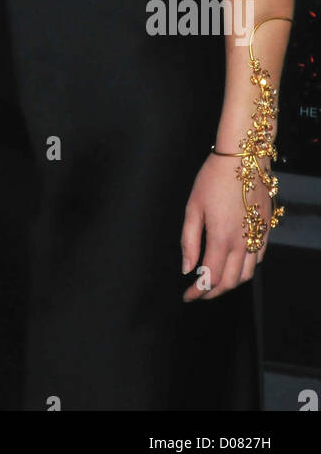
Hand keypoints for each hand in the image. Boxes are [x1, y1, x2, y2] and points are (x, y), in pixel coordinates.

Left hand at [180, 154, 270, 302]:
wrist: (243, 157)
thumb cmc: (214, 178)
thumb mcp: (193, 206)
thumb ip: (189, 241)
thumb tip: (187, 268)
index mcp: (222, 239)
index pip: (210, 278)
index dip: (197, 292)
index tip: (187, 296)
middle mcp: (243, 243)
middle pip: (229, 282)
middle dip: (212, 292)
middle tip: (197, 292)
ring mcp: (257, 237)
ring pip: (246, 275)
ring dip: (230, 284)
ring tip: (214, 283)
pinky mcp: (266, 229)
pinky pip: (258, 259)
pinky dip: (246, 270)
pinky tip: (234, 265)